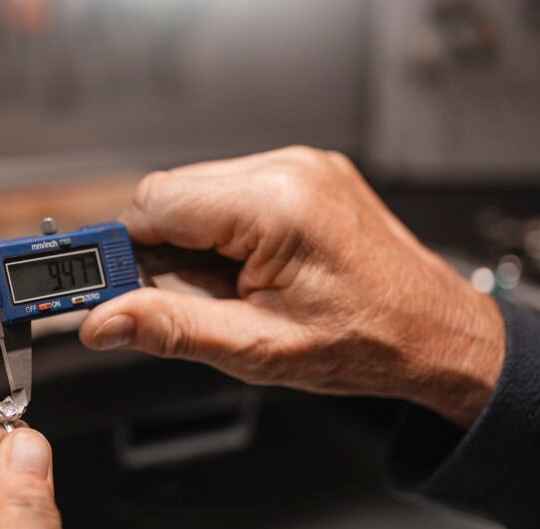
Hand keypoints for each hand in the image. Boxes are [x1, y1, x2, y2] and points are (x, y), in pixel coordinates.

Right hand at [80, 147, 503, 427]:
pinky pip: (231, 193)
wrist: (436, 334)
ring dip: (192, 244)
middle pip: (171, 193)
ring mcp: (300, 167)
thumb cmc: (367, 344)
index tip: (107, 287)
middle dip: (160, 251)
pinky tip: (248, 271)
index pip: (154, 203)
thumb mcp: (257, 350)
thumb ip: (171, 330)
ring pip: (197, 193)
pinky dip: (221, 234)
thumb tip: (103, 322)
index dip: (122, 250)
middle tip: (187, 301)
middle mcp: (288, 170)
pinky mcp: (305, 174)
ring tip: (231, 290)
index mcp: (275, 206)